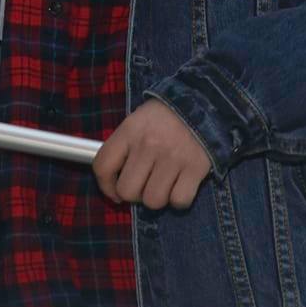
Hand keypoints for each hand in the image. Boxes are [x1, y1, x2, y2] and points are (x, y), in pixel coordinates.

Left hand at [94, 99, 211, 210]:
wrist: (202, 105)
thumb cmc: (164, 117)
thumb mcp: (135, 122)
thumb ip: (122, 147)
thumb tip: (114, 182)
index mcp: (129, 131)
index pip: (103, 166)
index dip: (106, 186)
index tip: (114, 191)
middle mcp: (148, 145)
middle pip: (127, 190)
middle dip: (134, 195)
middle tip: (143, 185)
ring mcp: (172, 158)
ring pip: (153, 201)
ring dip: (157, 198)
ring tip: (163, 184)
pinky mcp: (195, 169)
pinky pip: (179, 201)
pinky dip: (179, 200)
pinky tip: (179, 186)